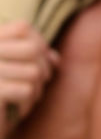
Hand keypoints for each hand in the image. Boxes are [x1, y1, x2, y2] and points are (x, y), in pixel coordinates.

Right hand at [0, 20, 59, 138]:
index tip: (41, 63)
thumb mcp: (16, 73)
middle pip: (33, 48)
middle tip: (38, 85)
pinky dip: (28, 103)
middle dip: (44, 68)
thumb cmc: (1, 99)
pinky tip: (18, 111)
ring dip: (36, 90)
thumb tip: (56, 59)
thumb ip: (34, 58)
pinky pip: (26, 90)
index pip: (23, 27)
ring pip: (34, 71)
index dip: (39, 43)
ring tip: (26, 99)